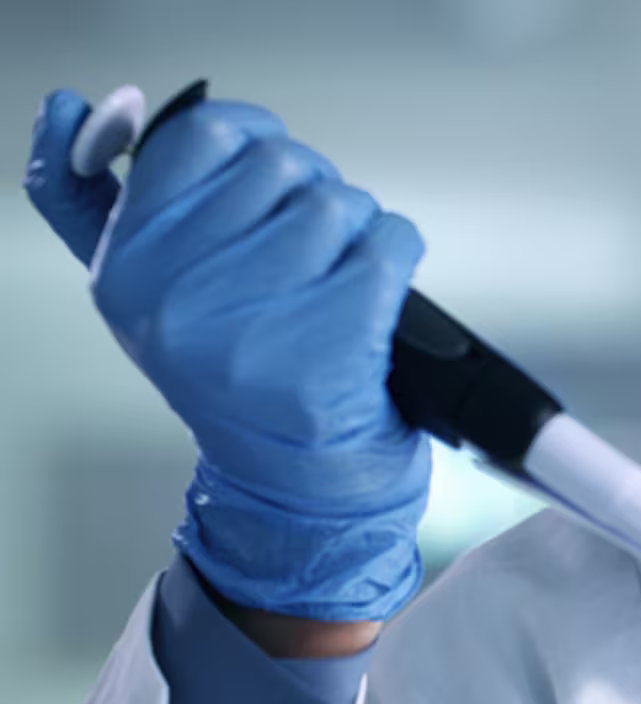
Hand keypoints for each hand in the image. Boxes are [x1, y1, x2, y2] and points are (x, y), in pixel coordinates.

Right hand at [23, 88, 430, 620]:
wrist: (294, 483)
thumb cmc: (231, 372)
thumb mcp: (144, 291)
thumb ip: (91, 198)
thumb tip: (69, 107)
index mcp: (126, 269)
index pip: (196, 136)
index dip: (251, 137)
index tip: (268, 173)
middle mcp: (179, 297)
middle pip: (279, 164)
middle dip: (309, 190)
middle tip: (309, 248)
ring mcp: (257, 322)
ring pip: (338, 201)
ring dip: (355, 228)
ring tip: (337, 279)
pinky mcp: (333, 342)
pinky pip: (390, 241)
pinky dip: (396, 255)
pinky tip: (376, 295)